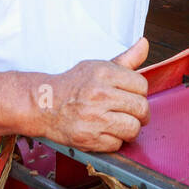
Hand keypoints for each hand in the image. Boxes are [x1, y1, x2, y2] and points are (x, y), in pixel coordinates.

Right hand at [39, 37, 149, 151]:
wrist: (44, 104)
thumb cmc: (74, 86)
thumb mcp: (98, 67)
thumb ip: (126, 59)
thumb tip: (144, 43)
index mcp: (104, 74)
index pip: (141, 85)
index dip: (140, 92)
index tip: (132, 96)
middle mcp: (99, 95)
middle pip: (141, 108)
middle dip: (140, 113)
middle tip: (131, 113)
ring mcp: (94, 118)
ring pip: (133, 129)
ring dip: (130, 129)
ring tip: (120, 124)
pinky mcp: (88, 138)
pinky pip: (117, 144)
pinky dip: (114, 141)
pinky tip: (105, 132)